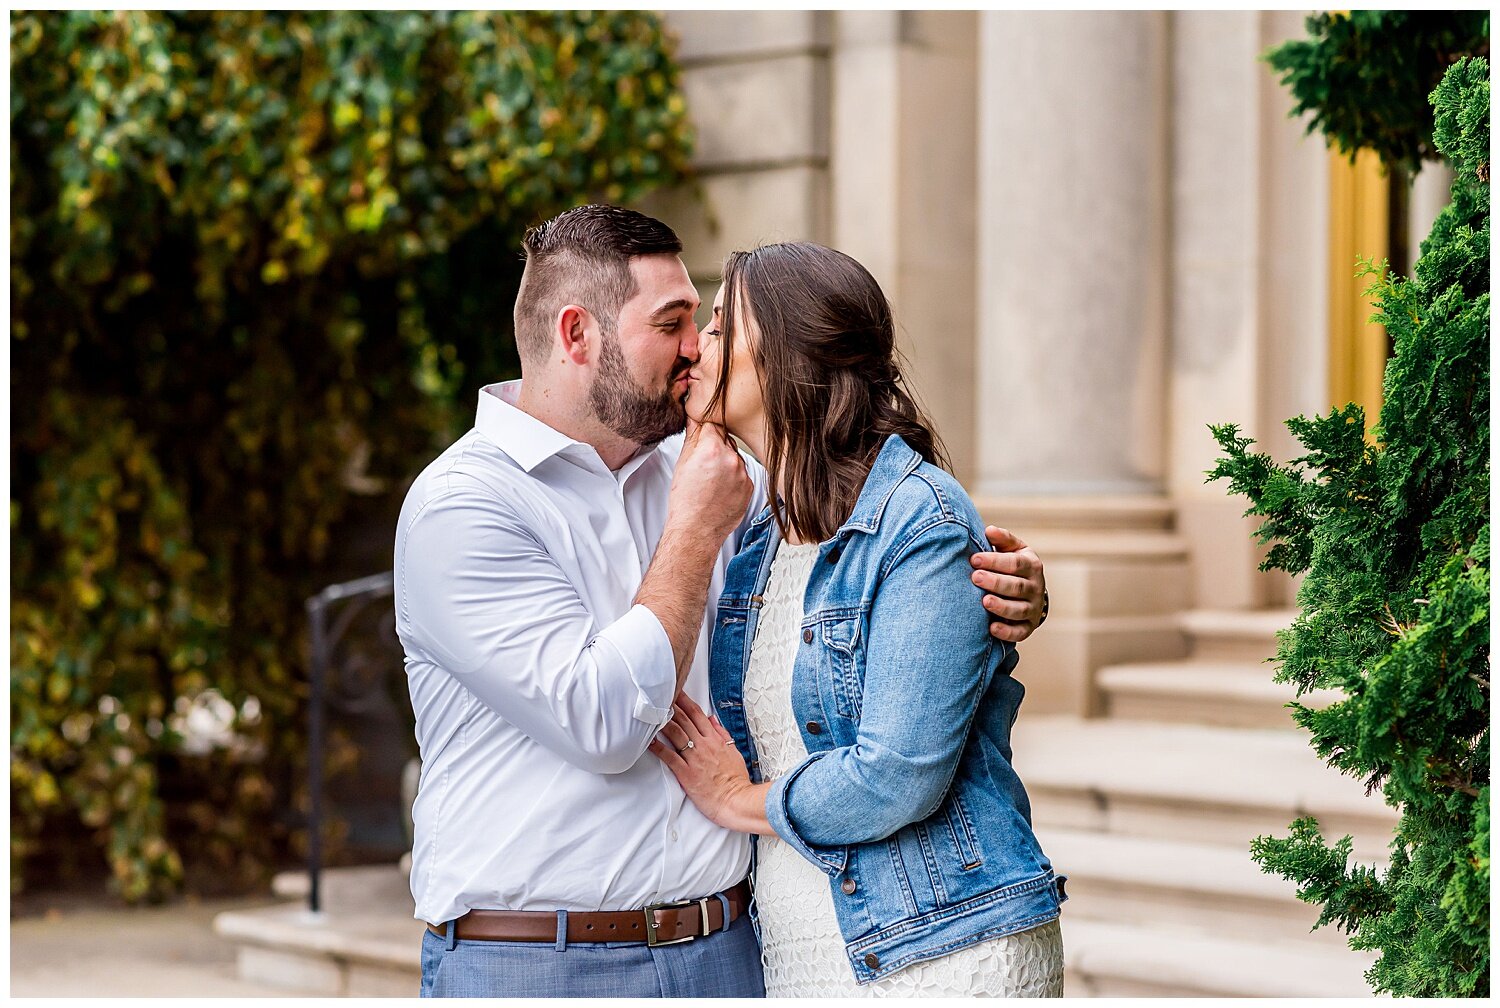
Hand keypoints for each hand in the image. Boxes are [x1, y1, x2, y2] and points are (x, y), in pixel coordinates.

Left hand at [648, 692, 766, 833]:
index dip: (685, 701)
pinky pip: (669, 757)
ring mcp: (694, 758)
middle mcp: (704, 745)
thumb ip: (722, 733)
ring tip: (652, 711)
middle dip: (671, 705)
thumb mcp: (733, 751)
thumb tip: (712, 719)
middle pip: (684, 719)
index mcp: (715, 739)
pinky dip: (658, 747)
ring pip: (676, 733)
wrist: (736, 800)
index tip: (676, 691)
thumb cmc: (735, 779)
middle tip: (659, 694)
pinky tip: (649, 740)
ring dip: (663, 721)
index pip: (697, 714)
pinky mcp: (686, 773)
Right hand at [666, 418, 752, 545]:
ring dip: (726, 462)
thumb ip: (692, 438)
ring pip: (735, 457)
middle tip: (703, 465)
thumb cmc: (686, 501)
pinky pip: (742, 473)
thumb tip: (694, 420)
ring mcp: (743, 473)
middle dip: (715, 447)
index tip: (700, 441)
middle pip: (725, 440)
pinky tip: (720, 489)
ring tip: (711, 480)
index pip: (712, 425)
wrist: (697, 529)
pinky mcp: (750, 486)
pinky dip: (733, 477)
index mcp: (712, 449)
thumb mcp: (682, 464)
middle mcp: (731, 459)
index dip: (704, 433)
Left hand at [969, 526, 1047, 641]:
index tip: (974, 559)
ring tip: (984, 601)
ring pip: (1019, 609)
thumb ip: (1002, 540)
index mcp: (1032, 565)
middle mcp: (1036, 587)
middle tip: (975, 577)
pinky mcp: (1027, 627)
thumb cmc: (1013, 567)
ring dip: (1001, 607)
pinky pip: (1019, 632)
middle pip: (1016, 586)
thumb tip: (989, 530)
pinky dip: (1006, 632)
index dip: (995, 560)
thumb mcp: (1012, 550)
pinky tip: (991, 628)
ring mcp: (1033, 608)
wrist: (1030, 593)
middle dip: (995, 582)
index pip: (1015, 563)